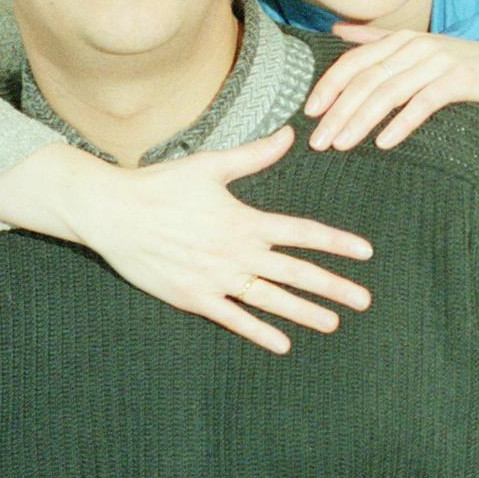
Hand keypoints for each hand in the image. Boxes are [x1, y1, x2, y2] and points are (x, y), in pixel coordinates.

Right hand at [42, 126, 372, 353]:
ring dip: (304, 313)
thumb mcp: (210, 165)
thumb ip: (254, 154)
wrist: (112, 213)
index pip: (302, 234)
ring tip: (333, 323)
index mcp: (244, 221)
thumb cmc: (160, 184)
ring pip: (270, 301)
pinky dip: (259, 332)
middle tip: (365, 300)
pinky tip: (282, 344)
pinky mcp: (193, 298)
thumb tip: (290, 133)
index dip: (337, 243)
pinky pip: (233, 319)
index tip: (365, 253)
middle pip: (296, 274)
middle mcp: (236, 253)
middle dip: (334, 287)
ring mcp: (215, 279)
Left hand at [307, 25, 478, 173]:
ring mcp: (439, 61)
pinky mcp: (462, 79)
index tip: (308, 113)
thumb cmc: (460, 69)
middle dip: (338, 111)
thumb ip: (377, 41)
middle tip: (317, 141)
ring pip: (389, 91)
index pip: (354, 61)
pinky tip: (383, 143)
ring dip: (361, 120)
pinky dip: (401, 123)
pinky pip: (424, 102)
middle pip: (366, 79)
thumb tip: (336, 30)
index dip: (328, 85)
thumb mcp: (416, 52)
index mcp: (401, 41)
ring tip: (341, 145)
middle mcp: (417, 46)